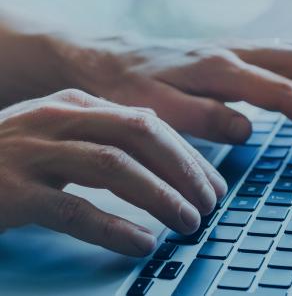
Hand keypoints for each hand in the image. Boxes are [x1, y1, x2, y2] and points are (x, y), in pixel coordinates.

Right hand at [0, 89, 226, 255]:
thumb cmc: (6, 163)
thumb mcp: (57, 138)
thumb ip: (105, 137)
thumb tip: (168, 151)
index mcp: (73, 103)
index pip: (148, 123)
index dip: (189, 156)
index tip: (215, 186)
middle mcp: (55, 118)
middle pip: (140, 134)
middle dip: (185, 170)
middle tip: (211, 204)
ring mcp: (31, 152)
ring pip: (114, 167)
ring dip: (161, 197)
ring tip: (189, 223)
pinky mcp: (11, 190)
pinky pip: (73, 209)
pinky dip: (115, 227)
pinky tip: (142, 243)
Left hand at [52, 36, 291, 146]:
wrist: (103, 58)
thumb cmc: (126, 89)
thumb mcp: (154, 112)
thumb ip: (203, 119)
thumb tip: (249, 130)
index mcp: (219, 68)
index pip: (286, 91)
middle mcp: (235, 51)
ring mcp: (237, 47)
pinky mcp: (235, 51)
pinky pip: (286, 55)